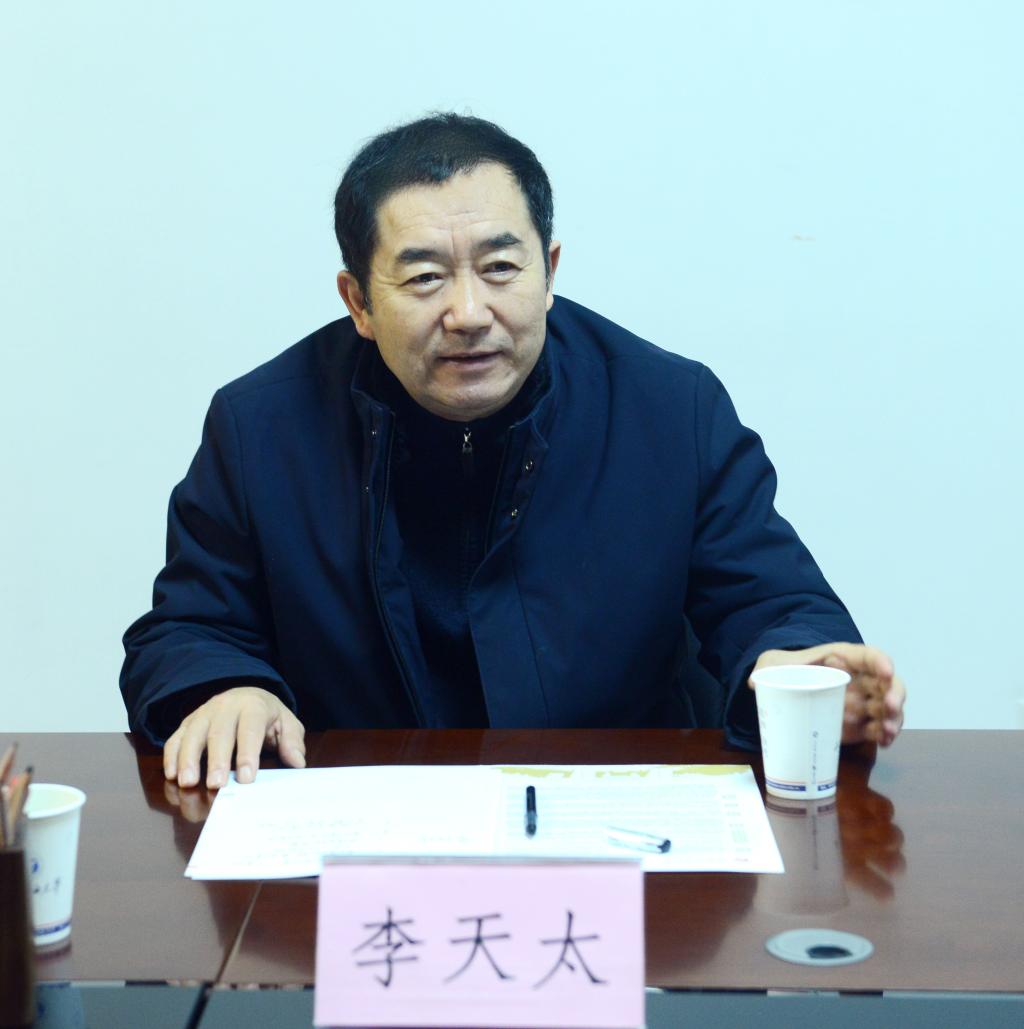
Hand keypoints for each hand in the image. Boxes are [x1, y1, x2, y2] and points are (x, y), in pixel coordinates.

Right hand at [163, 685, 305, 788]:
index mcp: (253, 706)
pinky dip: (171, 755)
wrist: (245, 694)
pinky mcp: (188, 722)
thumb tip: (297, 762)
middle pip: (219, 732)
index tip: (246, 778)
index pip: (250, 729)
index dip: (248, 754)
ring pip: (193, 734)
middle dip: (217, 760)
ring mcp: (204, 713)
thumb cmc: (267, 716)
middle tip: (216, 785)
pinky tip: (171, 774)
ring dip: (188, 759)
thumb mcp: (286, 724)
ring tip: (188, 783)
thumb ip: (292, 742)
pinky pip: (176, 737)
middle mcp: (226, 706)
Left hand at [750, 643, 905, 746]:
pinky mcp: (861, 724)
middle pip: (888, 684)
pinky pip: (879, 729)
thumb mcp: (774, 663)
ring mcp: (864, 702)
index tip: (886, 671)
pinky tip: (883, 742)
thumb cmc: (786, 669)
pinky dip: (884, 736)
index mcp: (844, 658)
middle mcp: (861, 679)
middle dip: (894, 694)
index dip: (881, 662)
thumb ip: (767, 668)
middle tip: (889, 706)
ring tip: (887, 732)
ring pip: (888, 709)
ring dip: (893, 719)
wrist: (786, 688)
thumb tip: (755, 681)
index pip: (869, 656)